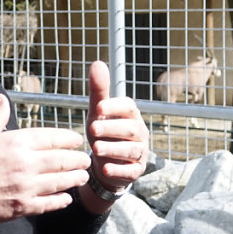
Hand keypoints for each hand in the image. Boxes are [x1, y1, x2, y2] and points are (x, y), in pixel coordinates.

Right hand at [0, 94, 90, 233]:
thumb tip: (1, 98)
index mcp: (16, 142)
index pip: (53, 137)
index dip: (69, 138)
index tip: (77, 140)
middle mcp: (25, 163)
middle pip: (63, 160)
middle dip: (78, 159)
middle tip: (87, 159)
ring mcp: (26, 187)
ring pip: (61, 182)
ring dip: (75, 179)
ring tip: (82, 177)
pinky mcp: (22, 207)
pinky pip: (49, 203)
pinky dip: (61, 200)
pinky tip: (66, 198)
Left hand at [86, 60, 148, 193]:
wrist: (108, 163)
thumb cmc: (104, 132)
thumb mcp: (98, 112)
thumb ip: (98, 90)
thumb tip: (97, 62)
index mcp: (131, 115)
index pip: (128, 107)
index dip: (115, 106)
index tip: (98, 107)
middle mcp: (139, 132)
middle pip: (130, 129)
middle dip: (112, 128)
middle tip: (92, 129)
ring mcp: (140, 152)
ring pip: (131, 150)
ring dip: (113, 149)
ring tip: (96, 149)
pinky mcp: (136, 170)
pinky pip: (131, 171)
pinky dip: (119, 170)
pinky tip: (105, 169)